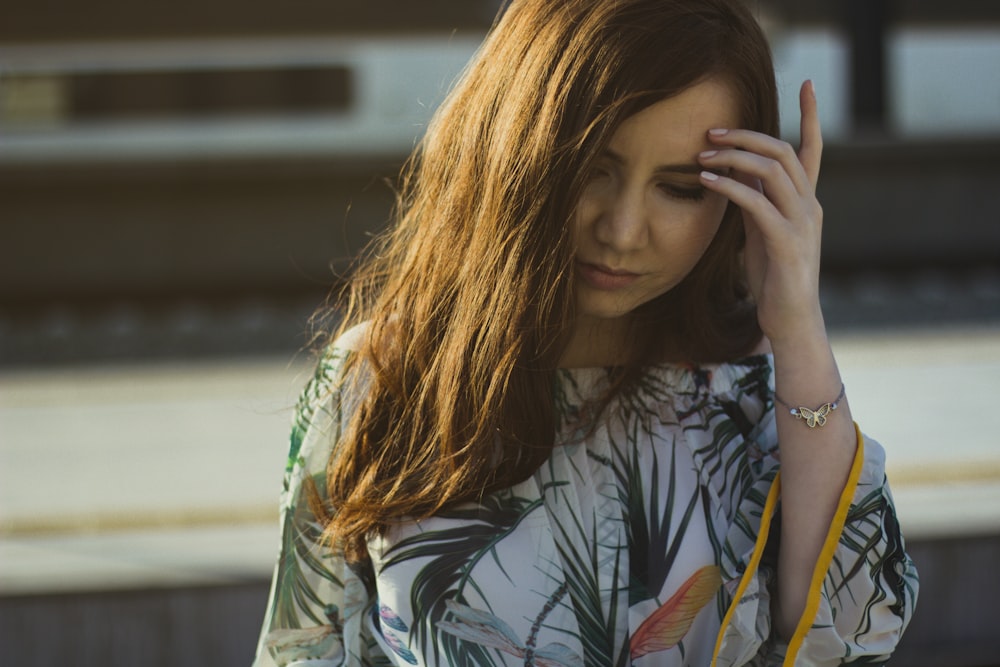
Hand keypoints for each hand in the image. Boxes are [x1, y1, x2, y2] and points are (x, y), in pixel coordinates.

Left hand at [698, 80, 824, 346]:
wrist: (790, 321)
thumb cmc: (773, 278)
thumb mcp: (760, 232)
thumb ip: (753, 201)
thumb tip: (732, 170)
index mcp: (806, 202)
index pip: (813, 149)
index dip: (810, 116)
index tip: (808, 84)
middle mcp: (810, 206)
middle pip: (785, 151)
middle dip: (748, 135)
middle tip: (712, 130)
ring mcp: (802, 223)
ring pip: (773, 171)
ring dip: (735, 156)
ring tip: (702, 152)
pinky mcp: (788, 243)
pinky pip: (758, 203)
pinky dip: (730, 186)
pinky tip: (707, 179)